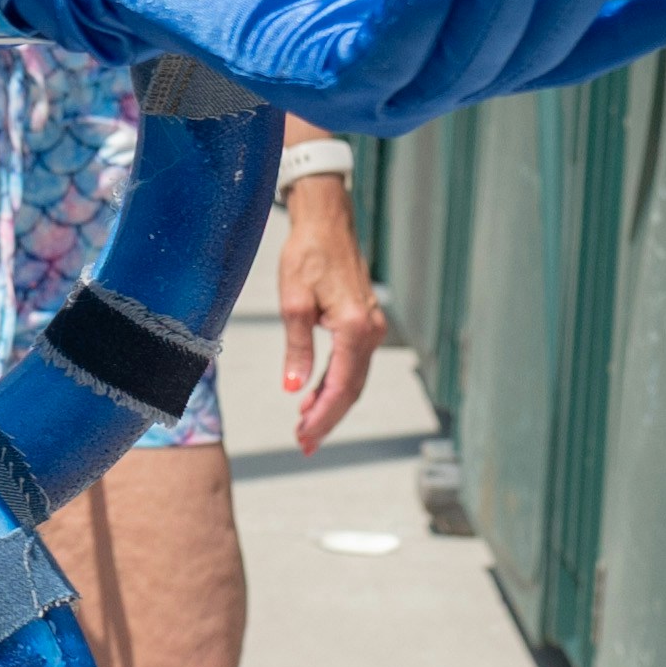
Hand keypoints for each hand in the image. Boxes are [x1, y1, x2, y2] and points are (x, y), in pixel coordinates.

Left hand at [278, 172, 379, 447]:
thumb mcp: (293, 303)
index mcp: (355, 328)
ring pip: (354, 379)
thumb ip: (297, 348)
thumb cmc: (307, 256)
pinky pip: (353, 364)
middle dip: (327, 418)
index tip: (303, 437)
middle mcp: (371, 331)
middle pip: (352, 389)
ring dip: (331, 404)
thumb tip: (294, 388)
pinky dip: (335, 384)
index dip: (322, 416)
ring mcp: (372, 327)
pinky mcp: (365, 322)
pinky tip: (314, 396)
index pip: (340, 387)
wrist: (326, 222)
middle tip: (304, 443)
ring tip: (305, 427)